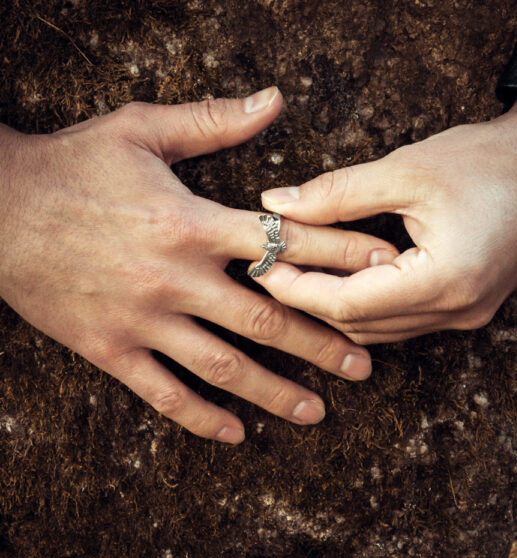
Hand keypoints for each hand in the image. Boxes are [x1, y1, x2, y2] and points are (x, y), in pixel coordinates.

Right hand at [0, 87, 397, 442]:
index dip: (340, 255)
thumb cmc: (71, 165)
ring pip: (222, 366)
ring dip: (273, 391)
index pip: (284, 243)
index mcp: (190, 222)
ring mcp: (142, 319)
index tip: (382, 272)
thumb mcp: (140, 129)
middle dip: (322, 343)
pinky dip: (199, 416)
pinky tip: (234, 433)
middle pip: (266, 318)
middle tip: (364, 367)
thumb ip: (214, 122)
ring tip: (316, 411)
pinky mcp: (108, 348)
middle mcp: (175, 278)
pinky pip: (161, 392)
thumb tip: (276, 102)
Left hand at [254, 92, 516, 343]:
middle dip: (309, 301)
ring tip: (298, 273)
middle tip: (270, 269)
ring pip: (378, 329)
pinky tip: (342, 278)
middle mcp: (457, 311)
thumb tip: (277, 203)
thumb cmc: (492, 160)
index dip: (298, 289)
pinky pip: (400, 320)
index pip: (348, 305)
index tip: (261, 268)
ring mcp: (465, 315)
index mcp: (446, 282)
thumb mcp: (408, 168)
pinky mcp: (466, 306)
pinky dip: (365, 304)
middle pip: (360, 324)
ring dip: (335, 306)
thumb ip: (337, 192)